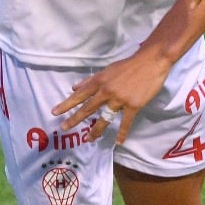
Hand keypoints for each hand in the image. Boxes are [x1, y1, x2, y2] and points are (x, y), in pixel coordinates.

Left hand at [52, 47, 170, 143]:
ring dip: (96, 130)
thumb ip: (90, 80)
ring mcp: (120, 99)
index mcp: (99, 81)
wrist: (150, 62)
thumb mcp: (107, 70)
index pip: (79, 94)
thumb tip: (74, 87)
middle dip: (75, 119)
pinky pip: (126, 122)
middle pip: (88, 108)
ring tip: (89, 139)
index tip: (55, 112)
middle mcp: (106, 91)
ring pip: (105, 118)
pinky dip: (122, 133)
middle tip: (64, 128)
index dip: (66, 104)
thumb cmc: (128, 65)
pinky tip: (118, 142)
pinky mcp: (133, 105)